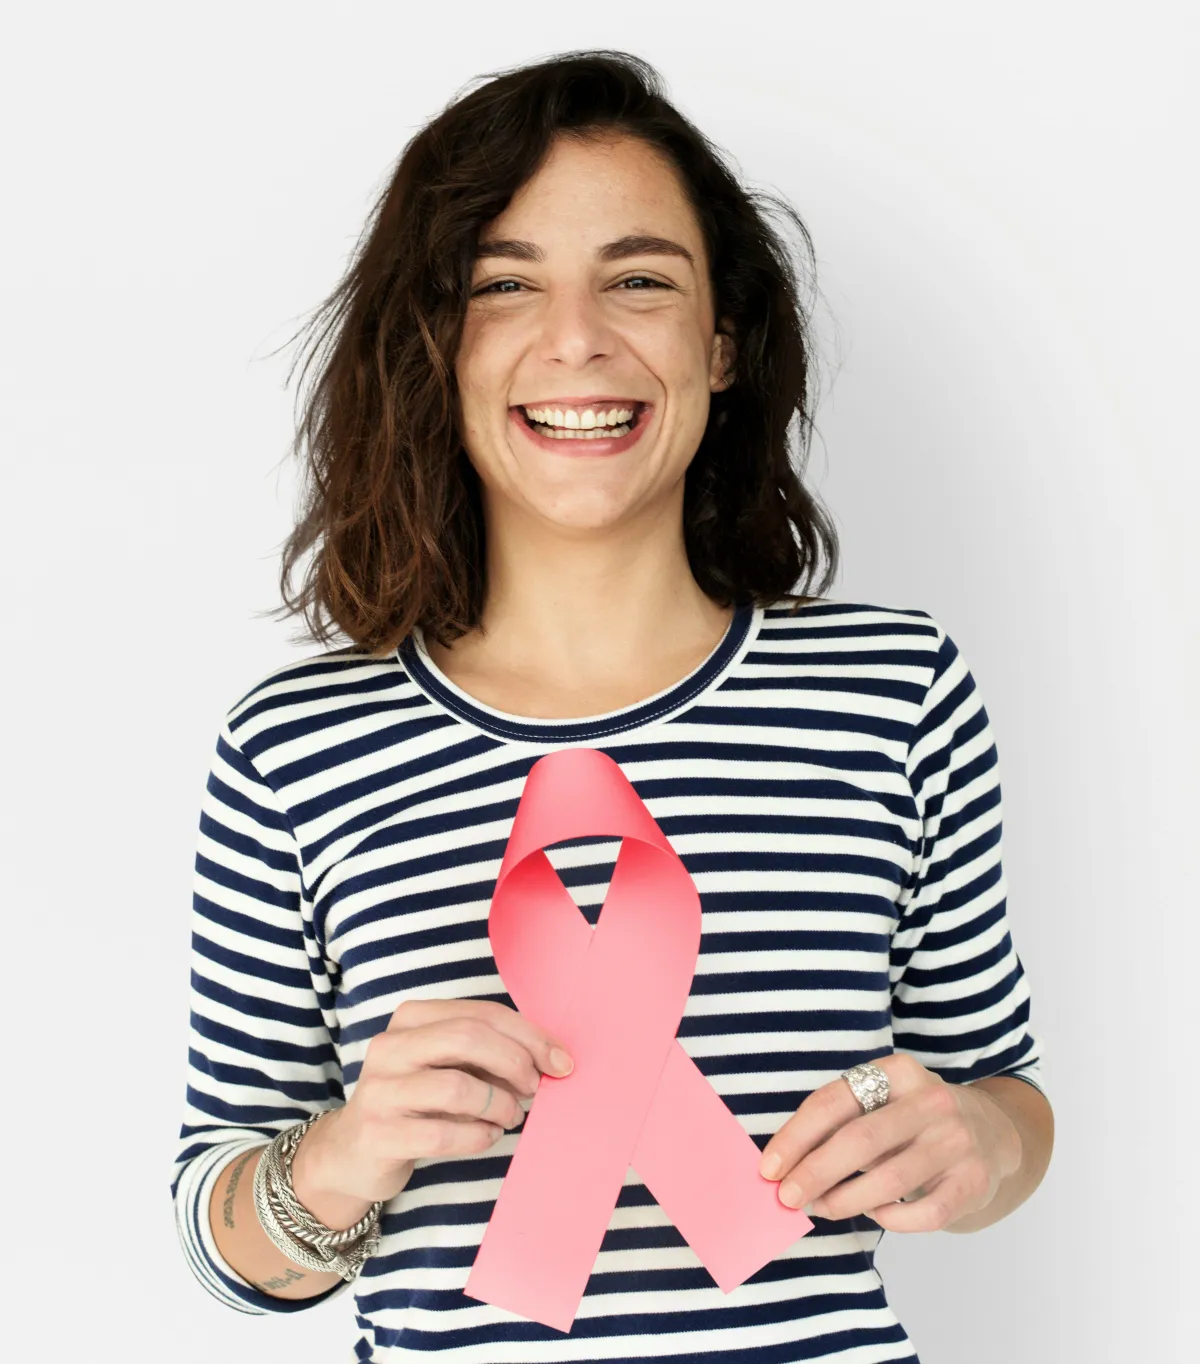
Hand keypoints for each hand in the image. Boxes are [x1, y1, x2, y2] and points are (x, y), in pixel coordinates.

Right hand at [292, 998, 573, 1219]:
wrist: (352, 1152)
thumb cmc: (416, 1101)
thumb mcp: (444, 1065)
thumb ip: (486, 1053)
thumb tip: (551, 1059)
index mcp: (411, 1018)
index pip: (480, 1013)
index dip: (528, 1035)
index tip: (560, 1060)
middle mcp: (390, 1046)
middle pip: (467, 1038)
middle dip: (514, 1062)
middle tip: (535, 1088)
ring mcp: (381, 1090)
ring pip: (457, 1086)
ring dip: (498, 1103)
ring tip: (511, 1116)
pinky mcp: (379, 1134)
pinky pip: (443, 1133)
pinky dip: (477, 1136)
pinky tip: (487, 1136)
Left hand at [757, 1053, 1021, 1232]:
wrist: (996, 1133)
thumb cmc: (917, 1119)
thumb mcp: (886, 1099)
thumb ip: (842, 1121)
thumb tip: (786, 1165)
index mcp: (898, 1071)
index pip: (835, 1101)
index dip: (796, 1136)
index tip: (769, 1167)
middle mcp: (931, 1100)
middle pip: (860, 1140)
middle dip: (815, 1172)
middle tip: (787, 1198)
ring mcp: (957, 1141)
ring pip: (889, 1181)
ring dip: (845, 1200)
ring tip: (821, 1208)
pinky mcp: (974, 1181)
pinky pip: (923, 1214)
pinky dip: (890, 1219)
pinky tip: (874, 1213)